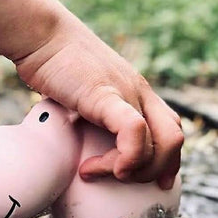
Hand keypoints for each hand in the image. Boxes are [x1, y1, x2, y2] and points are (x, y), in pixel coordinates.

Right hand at [14, 16, 183, 187]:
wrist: (42, 36)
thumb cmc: (54, 65)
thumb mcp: (81, 93)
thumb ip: (90, 114)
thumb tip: (78, 137)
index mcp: (137, 92)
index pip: (171, 128)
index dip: (169, 160)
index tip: (156, 181)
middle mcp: (140, 93)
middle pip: (174, 139)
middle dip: (156, 171)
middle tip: (124, 180)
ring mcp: (128, 93)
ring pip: (163, 142)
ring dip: (134, 170)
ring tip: (99, 171)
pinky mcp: (108, 95)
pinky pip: (134, 132)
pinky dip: (124, 158)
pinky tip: (95, 167)